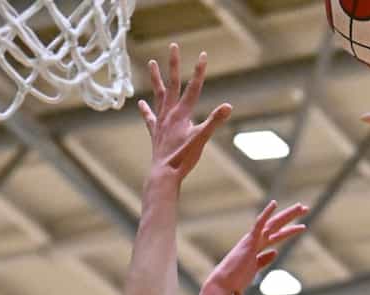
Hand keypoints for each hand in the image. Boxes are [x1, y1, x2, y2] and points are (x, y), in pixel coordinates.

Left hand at [138, 45, 229, 181]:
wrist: (163, 174)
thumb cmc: (183, 158)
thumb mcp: (202, 139)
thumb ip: (214, 121)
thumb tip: (228, 106)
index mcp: (181, 114)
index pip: (193, 87)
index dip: (199, 71)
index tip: (203, 54)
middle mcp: (169, 114)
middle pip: (172, 84)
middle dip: (174, 64)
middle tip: (173, 46)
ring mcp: (161, 122)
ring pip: (158, 95)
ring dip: (156, 78)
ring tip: (152, 63)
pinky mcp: (156, 132)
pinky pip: (150, 117)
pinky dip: (146, 109)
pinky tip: (141, 103)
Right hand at [208, 200, 308, 294]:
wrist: (224, 283)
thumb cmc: (236, 278)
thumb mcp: (255, 268)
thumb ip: (264, 259)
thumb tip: (275, 252)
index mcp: (258, 247)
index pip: (277, 235)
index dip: (290, 230)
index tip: (302, 226)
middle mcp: (256, 240)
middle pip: (277, 225)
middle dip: (291, 216)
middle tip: (305, 208)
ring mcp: (253, 239)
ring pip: (273, 223)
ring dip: (287, 215)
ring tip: (301, 207)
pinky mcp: (249, 242)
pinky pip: (258, 224)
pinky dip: (266, 214)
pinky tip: (274, 204)